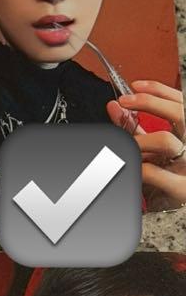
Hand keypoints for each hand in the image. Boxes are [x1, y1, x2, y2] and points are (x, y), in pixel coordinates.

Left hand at [108, 81, 185, 211]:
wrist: (176, 209)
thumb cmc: (164, 176)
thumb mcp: (149, 148)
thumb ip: (134, 128)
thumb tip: (115, 106)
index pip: (181, 102)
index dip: (159, 90)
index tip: (135, 86)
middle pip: (181, 113)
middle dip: (151, 102)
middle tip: (125, 102)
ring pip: (167, 141)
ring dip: (140, 139)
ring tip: (127, 145)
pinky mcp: (181, 189)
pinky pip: (154, 172)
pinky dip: (137, 167)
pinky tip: (131, 168)